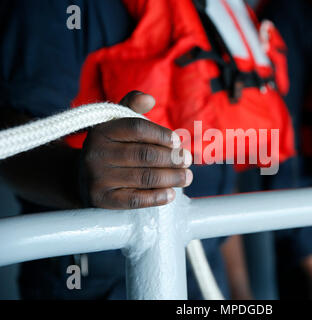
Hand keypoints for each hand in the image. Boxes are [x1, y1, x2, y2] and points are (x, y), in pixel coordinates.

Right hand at [79, 91, 192, 209]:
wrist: (81, 179)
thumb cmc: (110, 148)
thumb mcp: (115, 124)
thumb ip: (132, 107)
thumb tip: (149, 98)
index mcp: (101, 130)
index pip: (137, 128)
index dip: (161, 134)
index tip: (177, 141)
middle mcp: (96, 153)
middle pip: (144, 154)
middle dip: (172, 158)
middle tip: (188, 160)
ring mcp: (96, 178)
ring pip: (144, 177)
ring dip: (171, 178)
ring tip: (187, 177)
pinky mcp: (101, 200)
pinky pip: (134, 199)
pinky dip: (156, 197)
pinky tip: (171, 194)